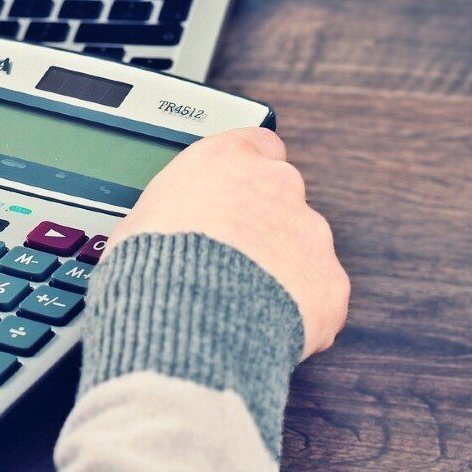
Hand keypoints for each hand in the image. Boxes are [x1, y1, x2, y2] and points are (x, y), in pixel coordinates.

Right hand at [108, 127, 348, 358]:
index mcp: (228, 162)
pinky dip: (298, 312)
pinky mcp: (330, 283)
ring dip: (281, 270)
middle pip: (282, 199)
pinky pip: (318, 296)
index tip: (238, 192)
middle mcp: (277, 186)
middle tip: (231, 261)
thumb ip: (174, 213)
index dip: (249, 172)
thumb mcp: (141, 221)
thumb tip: (166, 230)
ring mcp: (311, 234)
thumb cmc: (153, 268)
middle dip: (264, 227)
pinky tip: (263, 327)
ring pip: (303, 249)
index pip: (258, 144)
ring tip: (242, 304)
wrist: (186, 321)